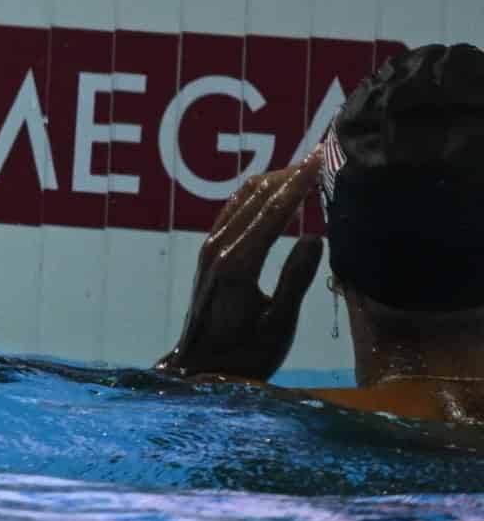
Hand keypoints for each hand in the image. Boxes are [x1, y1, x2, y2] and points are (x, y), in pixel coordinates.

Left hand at [157, 161, 324, 380]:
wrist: (199, 366)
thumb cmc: (245, 353)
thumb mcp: (280, 324)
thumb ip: (295, 279)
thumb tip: (315, 238)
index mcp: (238, 262)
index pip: (273, 210)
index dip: (299, 181)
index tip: (322, 157)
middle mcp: (219, 246)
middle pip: (256, 197)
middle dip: (289, 173)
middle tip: (320, 154)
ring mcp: (211, 247)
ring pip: (241, 199)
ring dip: (272, 180)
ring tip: (303, 167)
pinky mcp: (210, 252)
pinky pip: (233, 211)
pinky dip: (256, 195)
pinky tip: (274, 192)